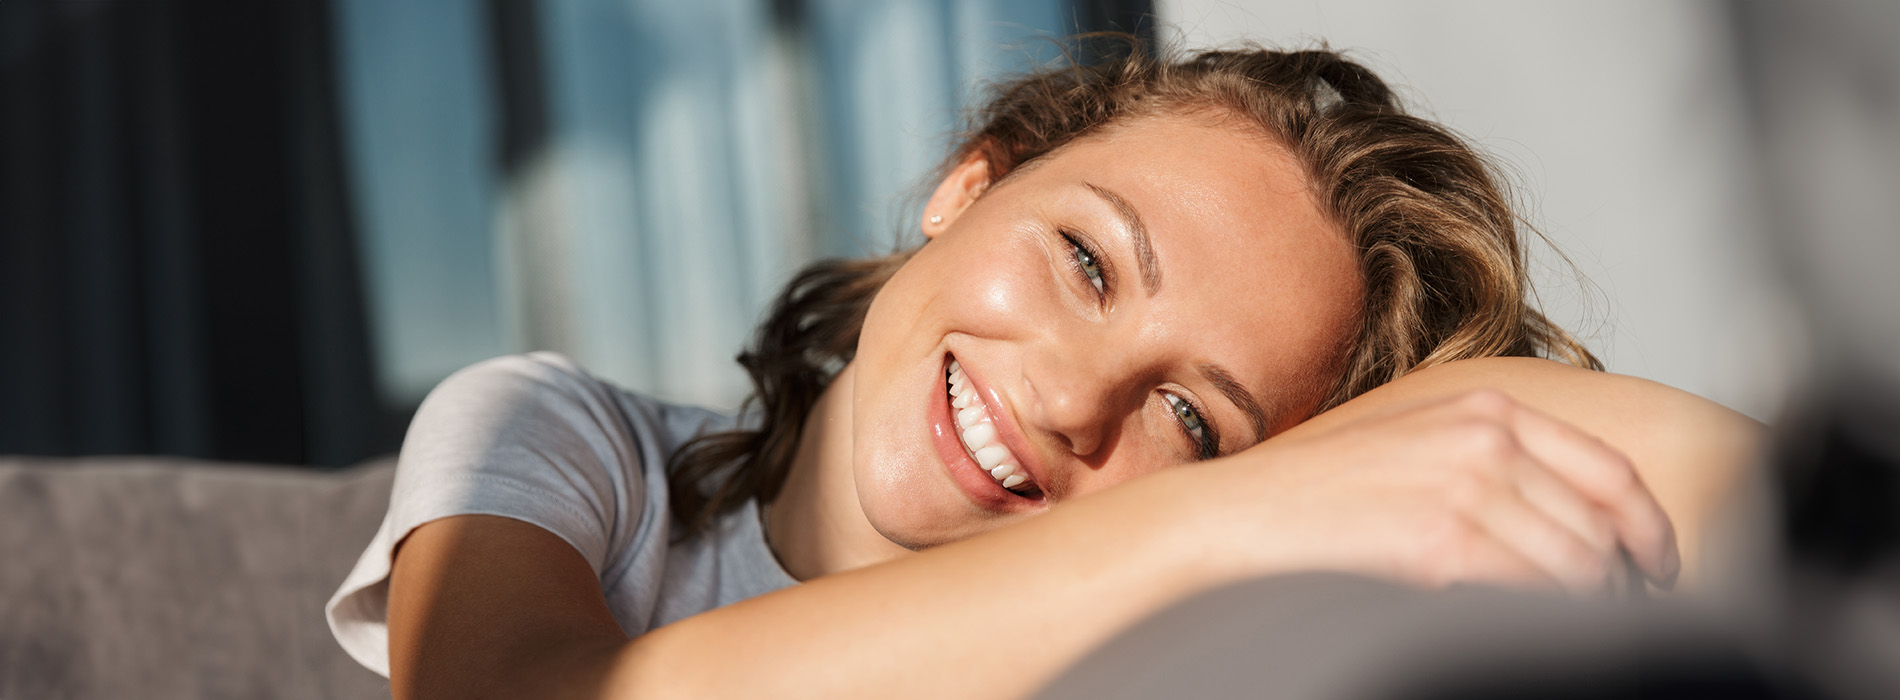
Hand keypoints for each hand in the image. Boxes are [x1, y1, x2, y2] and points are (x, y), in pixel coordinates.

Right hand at [1201, 389, 1679, 593]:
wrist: (1244, 515)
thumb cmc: (1320, 493)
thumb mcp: (1416, 446)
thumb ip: (1489, 462)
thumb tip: (1560, 518)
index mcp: (1487, 409)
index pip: (1609, 473)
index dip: (1649, 529)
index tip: (1658, 566)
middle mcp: (1487, 439)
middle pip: (1600, 529)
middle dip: (1615, 582)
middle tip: (1602, 615)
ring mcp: (1467, 487)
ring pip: (1577, 568)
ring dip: (1580, 607)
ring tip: (1558, 625)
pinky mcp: (1443, 540)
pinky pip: (1532, 592)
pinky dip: (1542, 616)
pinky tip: (1514, 624)